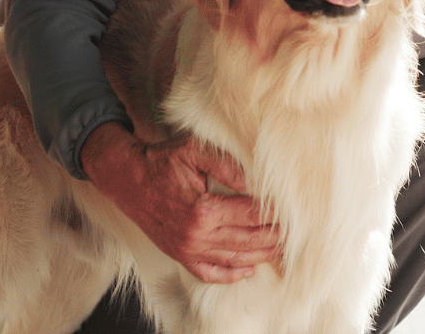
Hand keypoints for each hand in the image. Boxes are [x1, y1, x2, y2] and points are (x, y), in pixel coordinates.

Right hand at [81, 122, 279, 282]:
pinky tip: (249, 268)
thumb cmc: (161, 160)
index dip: (274, 214)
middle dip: (275, 237)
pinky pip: (210, 273)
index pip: (251, 215)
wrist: (126, 178)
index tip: (294, 211)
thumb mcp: (193, 150)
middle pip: (248, 241)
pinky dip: (232, 274)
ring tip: (283, 249)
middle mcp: (197, 236)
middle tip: (297, 233)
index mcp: (203, 210)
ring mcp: (188, 250)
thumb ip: (225, 164)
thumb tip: (255, 181)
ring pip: (234, 260)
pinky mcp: (180, 255)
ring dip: (261, 255)